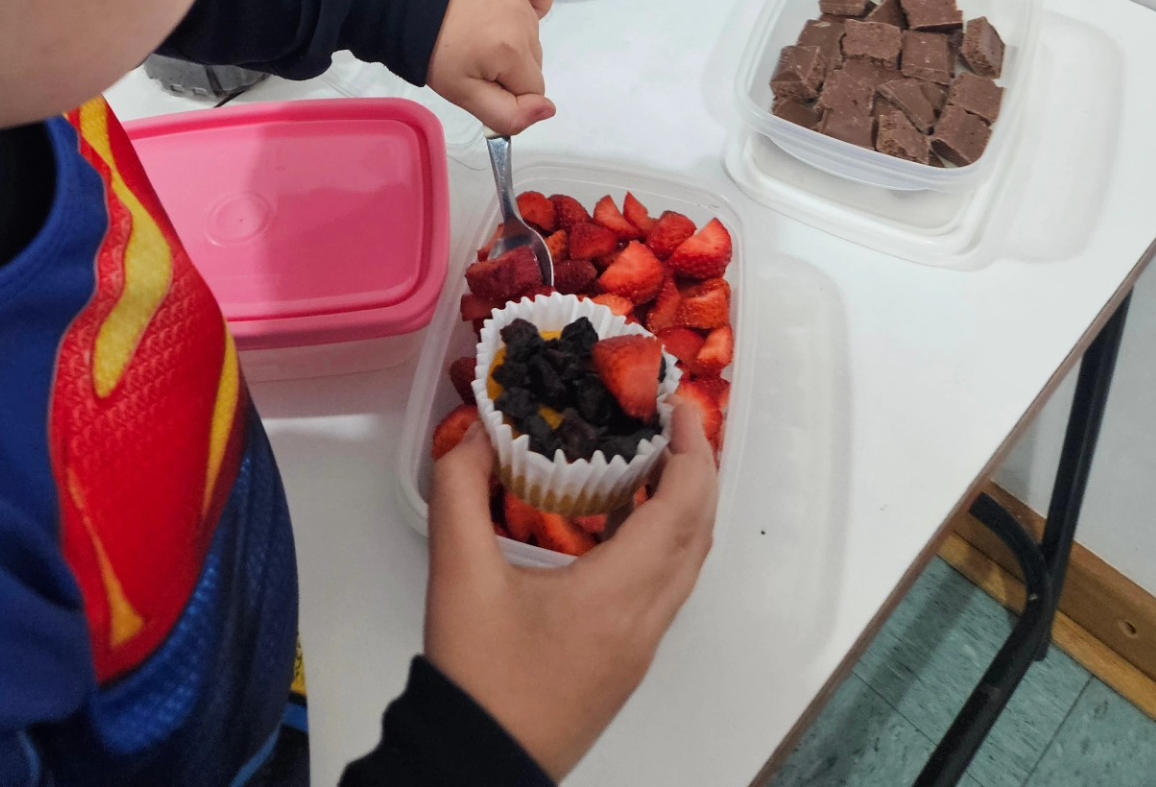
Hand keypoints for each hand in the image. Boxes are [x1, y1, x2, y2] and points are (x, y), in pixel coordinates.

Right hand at [426, 405, 717, 780]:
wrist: (477, 764)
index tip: (682, 405)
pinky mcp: (629, 662)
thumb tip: (477, 429)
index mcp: (616, 594)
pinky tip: (631, 519)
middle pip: (699, 534)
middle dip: (699, 470)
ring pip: (689, 564)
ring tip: (659, 458)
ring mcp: (642, 646)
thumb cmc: (475, 672)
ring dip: (688, 506)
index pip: (681, 510)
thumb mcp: (456, 571)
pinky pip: (669, 586)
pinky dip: (669, 539)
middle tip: (676, 420)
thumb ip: (459, 487)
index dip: (691, 452)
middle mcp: (645, 620)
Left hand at [427, 0, 554, 134]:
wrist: (408, 12)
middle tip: (476, 56)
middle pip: (534, 60)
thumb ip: (509, 114)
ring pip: (533, 31)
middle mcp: (523, 20)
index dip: (508, 91)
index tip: (482, 79)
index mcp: (512, 53)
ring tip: (479, 31)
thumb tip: (548, 110)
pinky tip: (512, 9)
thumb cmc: (434, 56)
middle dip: (510, 66)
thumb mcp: (465, 96)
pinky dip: (535, 1)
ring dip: (514, 37)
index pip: (533, 89)